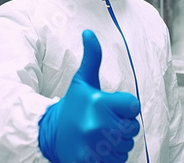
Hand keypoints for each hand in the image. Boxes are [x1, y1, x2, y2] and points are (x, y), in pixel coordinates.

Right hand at [39, 30, 140, 162]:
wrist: (50, 133)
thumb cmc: (72, 106)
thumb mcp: (82, 80)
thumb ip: (92, 57)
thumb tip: (89, 32)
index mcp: (98, 102)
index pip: (133, 106)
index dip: (125, 107)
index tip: (110, 107)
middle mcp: (98, 124)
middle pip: (132, 128)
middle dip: (122, 125)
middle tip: (104, 122)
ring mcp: (94, 146)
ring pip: (126, 146)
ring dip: (117, 142)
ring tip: (100, 135)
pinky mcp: (91, 162)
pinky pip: (117, 161)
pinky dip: (111, 157)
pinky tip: (98, 148)